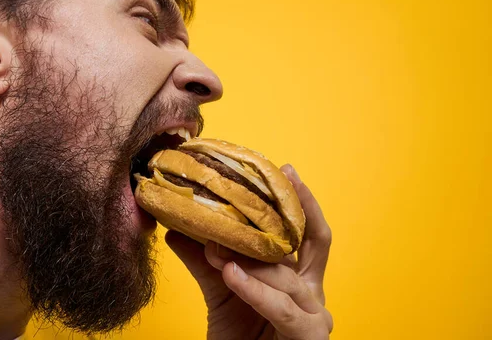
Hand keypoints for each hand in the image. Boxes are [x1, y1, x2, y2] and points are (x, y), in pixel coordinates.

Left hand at [165, 164, 332, 339]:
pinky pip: (282, 307)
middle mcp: (311, 292)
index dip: (298, 201)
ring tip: (218, 250)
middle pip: (317, 240)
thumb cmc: (240, 338)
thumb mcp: (220, 291)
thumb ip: (203, 260)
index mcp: (295, 277)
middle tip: (285, 177)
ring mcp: (316, 315)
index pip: (303, 233)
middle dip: (303, 206)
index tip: (285, 170)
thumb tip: (176, 228)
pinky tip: (232, 273)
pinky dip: (256, 289)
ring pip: (287, 275)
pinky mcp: (311, 338)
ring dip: (251, 259)